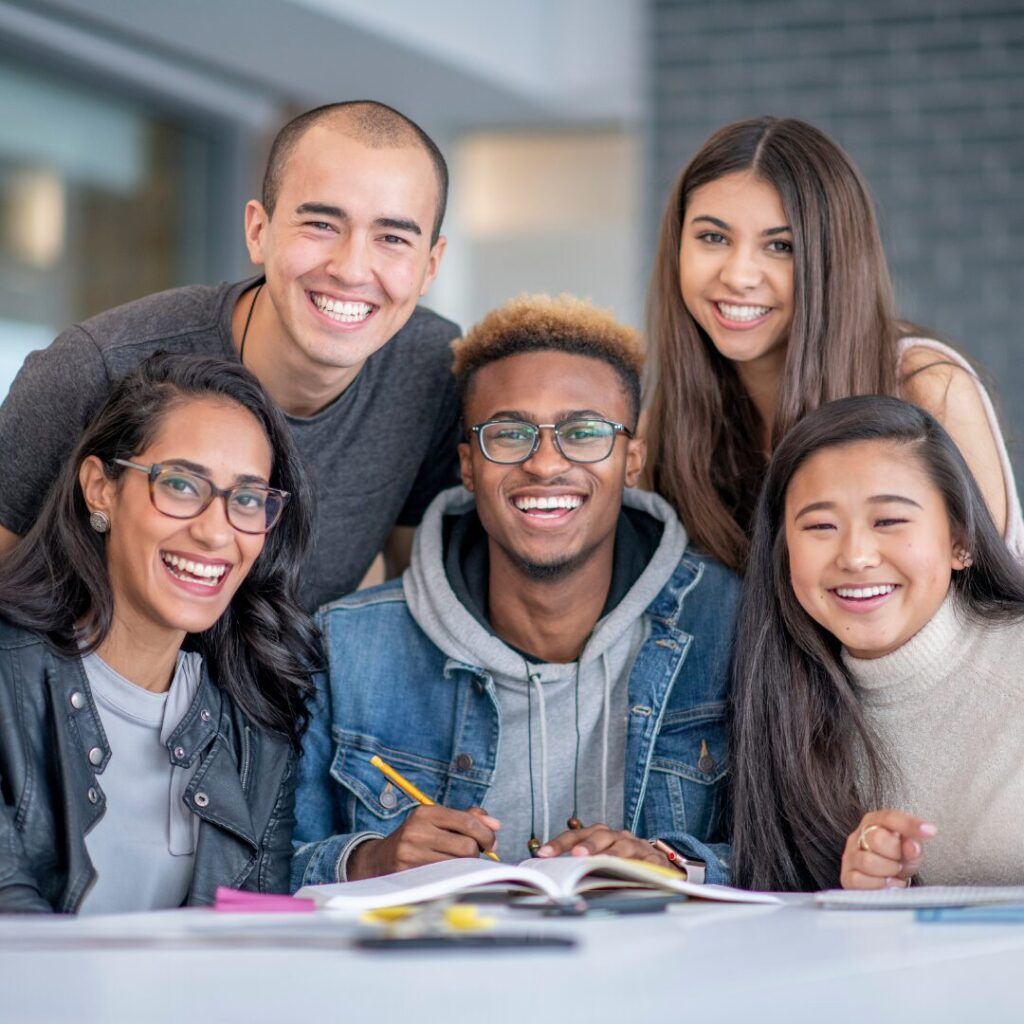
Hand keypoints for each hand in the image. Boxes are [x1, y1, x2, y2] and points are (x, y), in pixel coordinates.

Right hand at [347, 806, 499, 880]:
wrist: (378, 860)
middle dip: (476, 853)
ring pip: (458, 866)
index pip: (468, 822)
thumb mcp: (437, 821)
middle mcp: (417, 831)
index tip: (491, 843)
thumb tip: (496, 824)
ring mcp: (411, 854)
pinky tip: (449, 874)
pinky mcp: (408, 875)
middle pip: (467, 847)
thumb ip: (468, 818)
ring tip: (459, 863)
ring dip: (465, 867)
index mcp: (426, 813)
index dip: (486, 834)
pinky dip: (453, 878)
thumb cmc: (416, 839)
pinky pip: (445, 879)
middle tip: (472, 855)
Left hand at [535, 824, 668, 865]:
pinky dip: (637, 865)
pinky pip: (645, 860)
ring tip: (600, 861)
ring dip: (611, 853)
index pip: (576, 836)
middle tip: (575, 854)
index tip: (542, 854)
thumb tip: (556, 877)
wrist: (658, 865)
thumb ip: (581, 867)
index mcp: (600, 836)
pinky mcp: (653, 859)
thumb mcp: (601, 864)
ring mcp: (635, 846)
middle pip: (600, 835)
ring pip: (622, 845)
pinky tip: (630, 871)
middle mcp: (616, 836)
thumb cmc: (623, 864)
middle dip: (586, 844)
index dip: (559, 843)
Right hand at [840, 810, 936, 889]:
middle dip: (895, 854)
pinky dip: (879, 886)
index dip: (909, 824)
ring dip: (888, 871)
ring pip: (868, 861)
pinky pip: (860, 881)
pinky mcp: (846, 877)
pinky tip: (886, 884)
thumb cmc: (898, 859)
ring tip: (894, 873)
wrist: (886, 879)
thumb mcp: (911, 849)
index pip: (889, 818)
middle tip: (900, 861)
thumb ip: (913, 844)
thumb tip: (913, 846)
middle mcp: (858, 836)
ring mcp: (850, 857)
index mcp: (874, 822)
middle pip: (876, 839)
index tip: (930, 831)